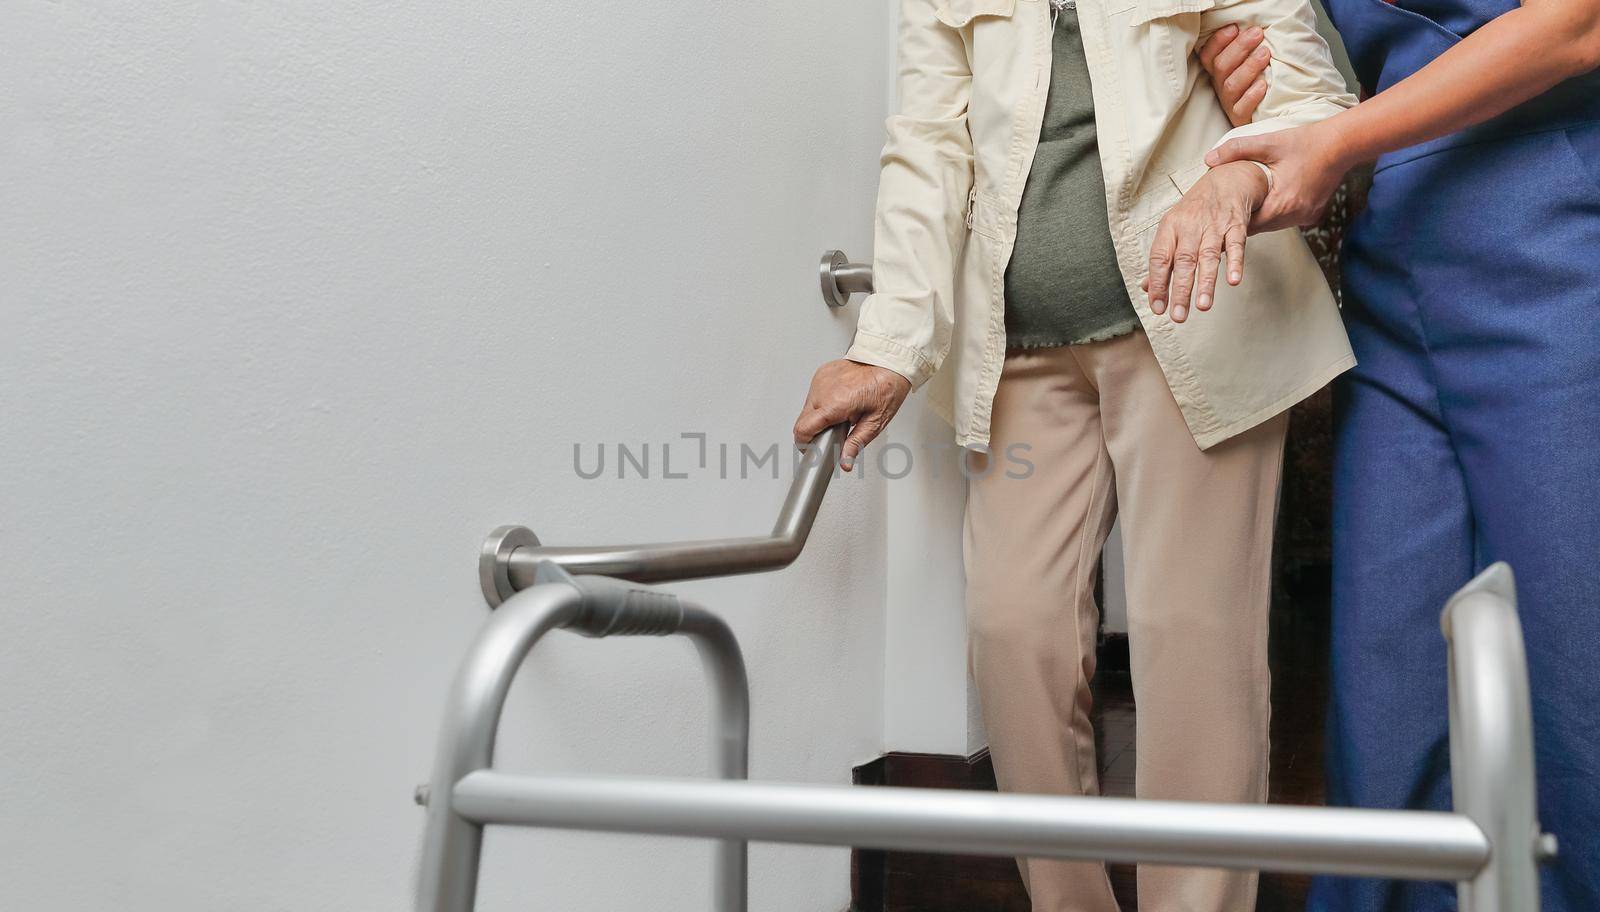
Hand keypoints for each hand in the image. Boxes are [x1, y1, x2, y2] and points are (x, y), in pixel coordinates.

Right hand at [793, 359, 911, 470]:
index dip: (805, 444)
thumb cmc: (886, 388)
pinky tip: (839, 400)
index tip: (812, 449)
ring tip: (840, 413)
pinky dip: (822, 401)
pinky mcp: (821, 374)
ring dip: (818, 415)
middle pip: (803, 421)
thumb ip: (855, 444)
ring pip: (807, 408)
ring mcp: (820, 380)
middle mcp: (823, 390)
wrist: (888, 362)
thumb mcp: (875, 422)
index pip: (803, 429)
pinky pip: (813, 394)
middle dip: (814, 430)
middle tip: (835, 430)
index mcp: (835, 404)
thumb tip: (845, 462)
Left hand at [1142, 161, 1269, 322]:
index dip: (1157, 284)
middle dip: (1180, 290)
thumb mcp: (1173, 230)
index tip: (1157, 307)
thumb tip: (1146, 288)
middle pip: (1183, 261)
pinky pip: (1236, 244)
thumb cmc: (1196, 211)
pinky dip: (1235, 262)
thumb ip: (1163, 260)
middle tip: (1179, 316)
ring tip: (1203, 306)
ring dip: (1206, 282)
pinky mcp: (1236, 224)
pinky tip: (1233, 281)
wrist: (1227, 179)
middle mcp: (1190, 226)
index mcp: (1169, 228)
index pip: (1159, 259)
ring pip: (1208, 256)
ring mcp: (1214, 225)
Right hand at [1199, 24, 1271, 126]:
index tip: (1234, 28)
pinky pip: (1241, 108)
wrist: (1271, 114)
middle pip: (1221, 66)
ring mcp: (1230, 103)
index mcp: (1220, 71)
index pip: (1208, 55)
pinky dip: (1252, 95)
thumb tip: (1254, 26)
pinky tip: (1263, 84)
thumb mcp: (1252, 61)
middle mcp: (1221, 86)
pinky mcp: (1241, 119)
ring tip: (1265, 54)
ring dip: (1248, 67)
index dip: (1218, 41)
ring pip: (1231, 85)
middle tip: (1257, 33)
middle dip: (1239, 47)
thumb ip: (1248, 47)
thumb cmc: (1264, 80)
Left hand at [1205, 120, 1352, 231]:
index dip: (1231, 220)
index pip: (1248, 225)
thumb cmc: (1306, 142)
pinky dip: (1275, 213)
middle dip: (1243, 220)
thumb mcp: (1269, 142)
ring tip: (1242, 207)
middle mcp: (1295, 215)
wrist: (1342, 143)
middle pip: (1259, 227)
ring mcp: (1306, 216)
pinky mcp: (1312, 214)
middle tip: (1224, 213)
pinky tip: (1267, 201)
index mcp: (1282, 203)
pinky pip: (1286, 220)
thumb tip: (1208, 159)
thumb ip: (1237, 150)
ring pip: (1272, 225)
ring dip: (1259, 216)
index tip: (1217, 216)